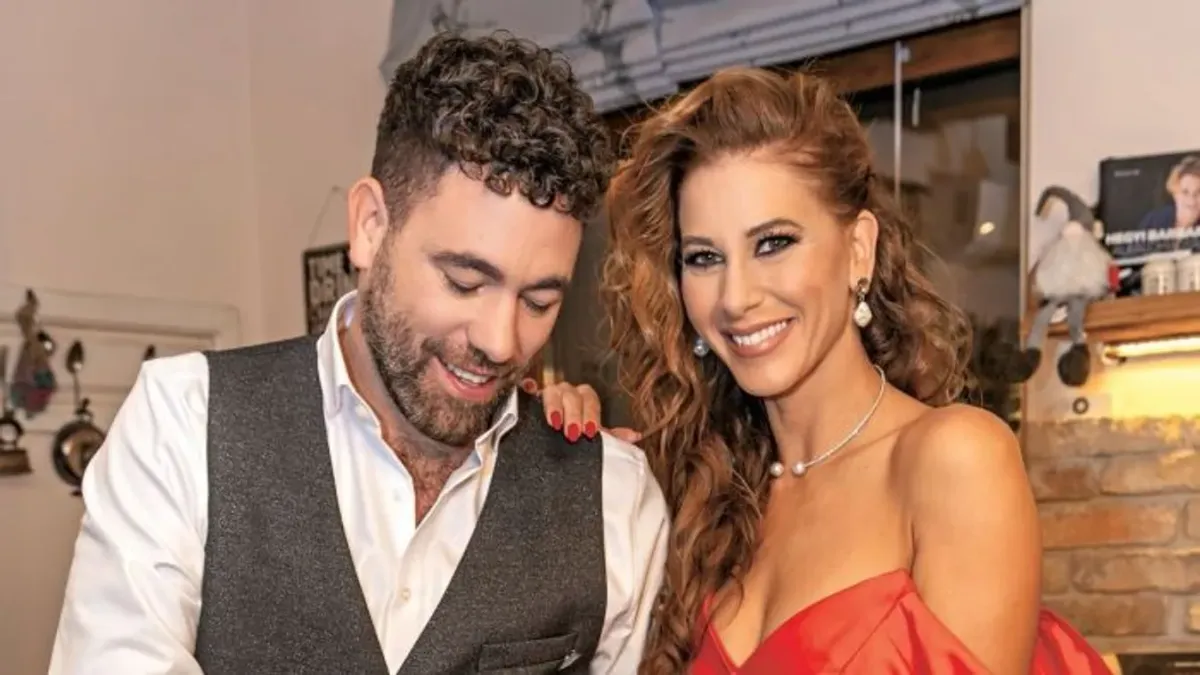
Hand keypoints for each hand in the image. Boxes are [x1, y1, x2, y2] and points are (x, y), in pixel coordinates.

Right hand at [520, 378, 641, 443]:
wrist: (553, 446)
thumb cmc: (575, 438)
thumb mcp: (593, 438)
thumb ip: (612, 436)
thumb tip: (635, 436)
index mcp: (583, 399)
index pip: (590, 400)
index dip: (590, 415)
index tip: (590, 432)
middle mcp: (566, 393)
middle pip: (572, 395)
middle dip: (574, 414)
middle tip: (573, 433)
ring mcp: (547, 395)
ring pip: (552, 392)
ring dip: (554, 406)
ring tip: (554, 423)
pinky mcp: (529, 400)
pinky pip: (527, 388)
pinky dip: (528, 388)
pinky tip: (528, 391)